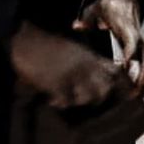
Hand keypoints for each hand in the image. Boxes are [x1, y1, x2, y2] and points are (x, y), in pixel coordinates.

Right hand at [9, 20, 123, 110]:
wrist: (26, 40)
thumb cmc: (45, 43)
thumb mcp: (72, 47)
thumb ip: (85, 58)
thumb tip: (95, 71)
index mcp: (89, 56)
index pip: (114, 71)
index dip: (117, 82)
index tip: (112, 91)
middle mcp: (84, 66)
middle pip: (104, 89)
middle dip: (97, 97)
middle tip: (83, 98)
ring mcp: (71, 74)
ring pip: (88, 97)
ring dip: (78, 101)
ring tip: (67, 100)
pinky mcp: (56, 83)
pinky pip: (66, 101)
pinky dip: (60, 103)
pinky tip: (52, 100)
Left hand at [81, 0, 143, 97]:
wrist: (123, 1)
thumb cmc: (106, 9)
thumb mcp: (93, 11)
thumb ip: (86, 20)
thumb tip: (76, 26)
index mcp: (128, 26)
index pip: (133, 42)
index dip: (130, 56)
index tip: (124, 70)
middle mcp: (141, 35)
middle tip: (136, 90)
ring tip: (141, 95)